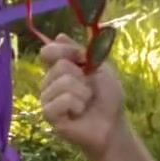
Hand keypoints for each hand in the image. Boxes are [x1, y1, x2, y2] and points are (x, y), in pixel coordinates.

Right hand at [38, 33, 124, 157]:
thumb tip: (58, 35)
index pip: (48, 51)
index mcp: (59, 68)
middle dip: (81, 77)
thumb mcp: (99, 67)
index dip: (65, 51)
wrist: (112, 125)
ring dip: (83, 93)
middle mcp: (49, 82)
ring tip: (85, 103)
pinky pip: (61, 100)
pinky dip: (77, 105)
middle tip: (89, 90)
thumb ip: (79, 52)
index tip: (82, 57)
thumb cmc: (107, 97)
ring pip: (63, 83)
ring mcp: (47, 98)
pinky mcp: (48, 115)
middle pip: (59, 65)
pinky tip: (78, 113)